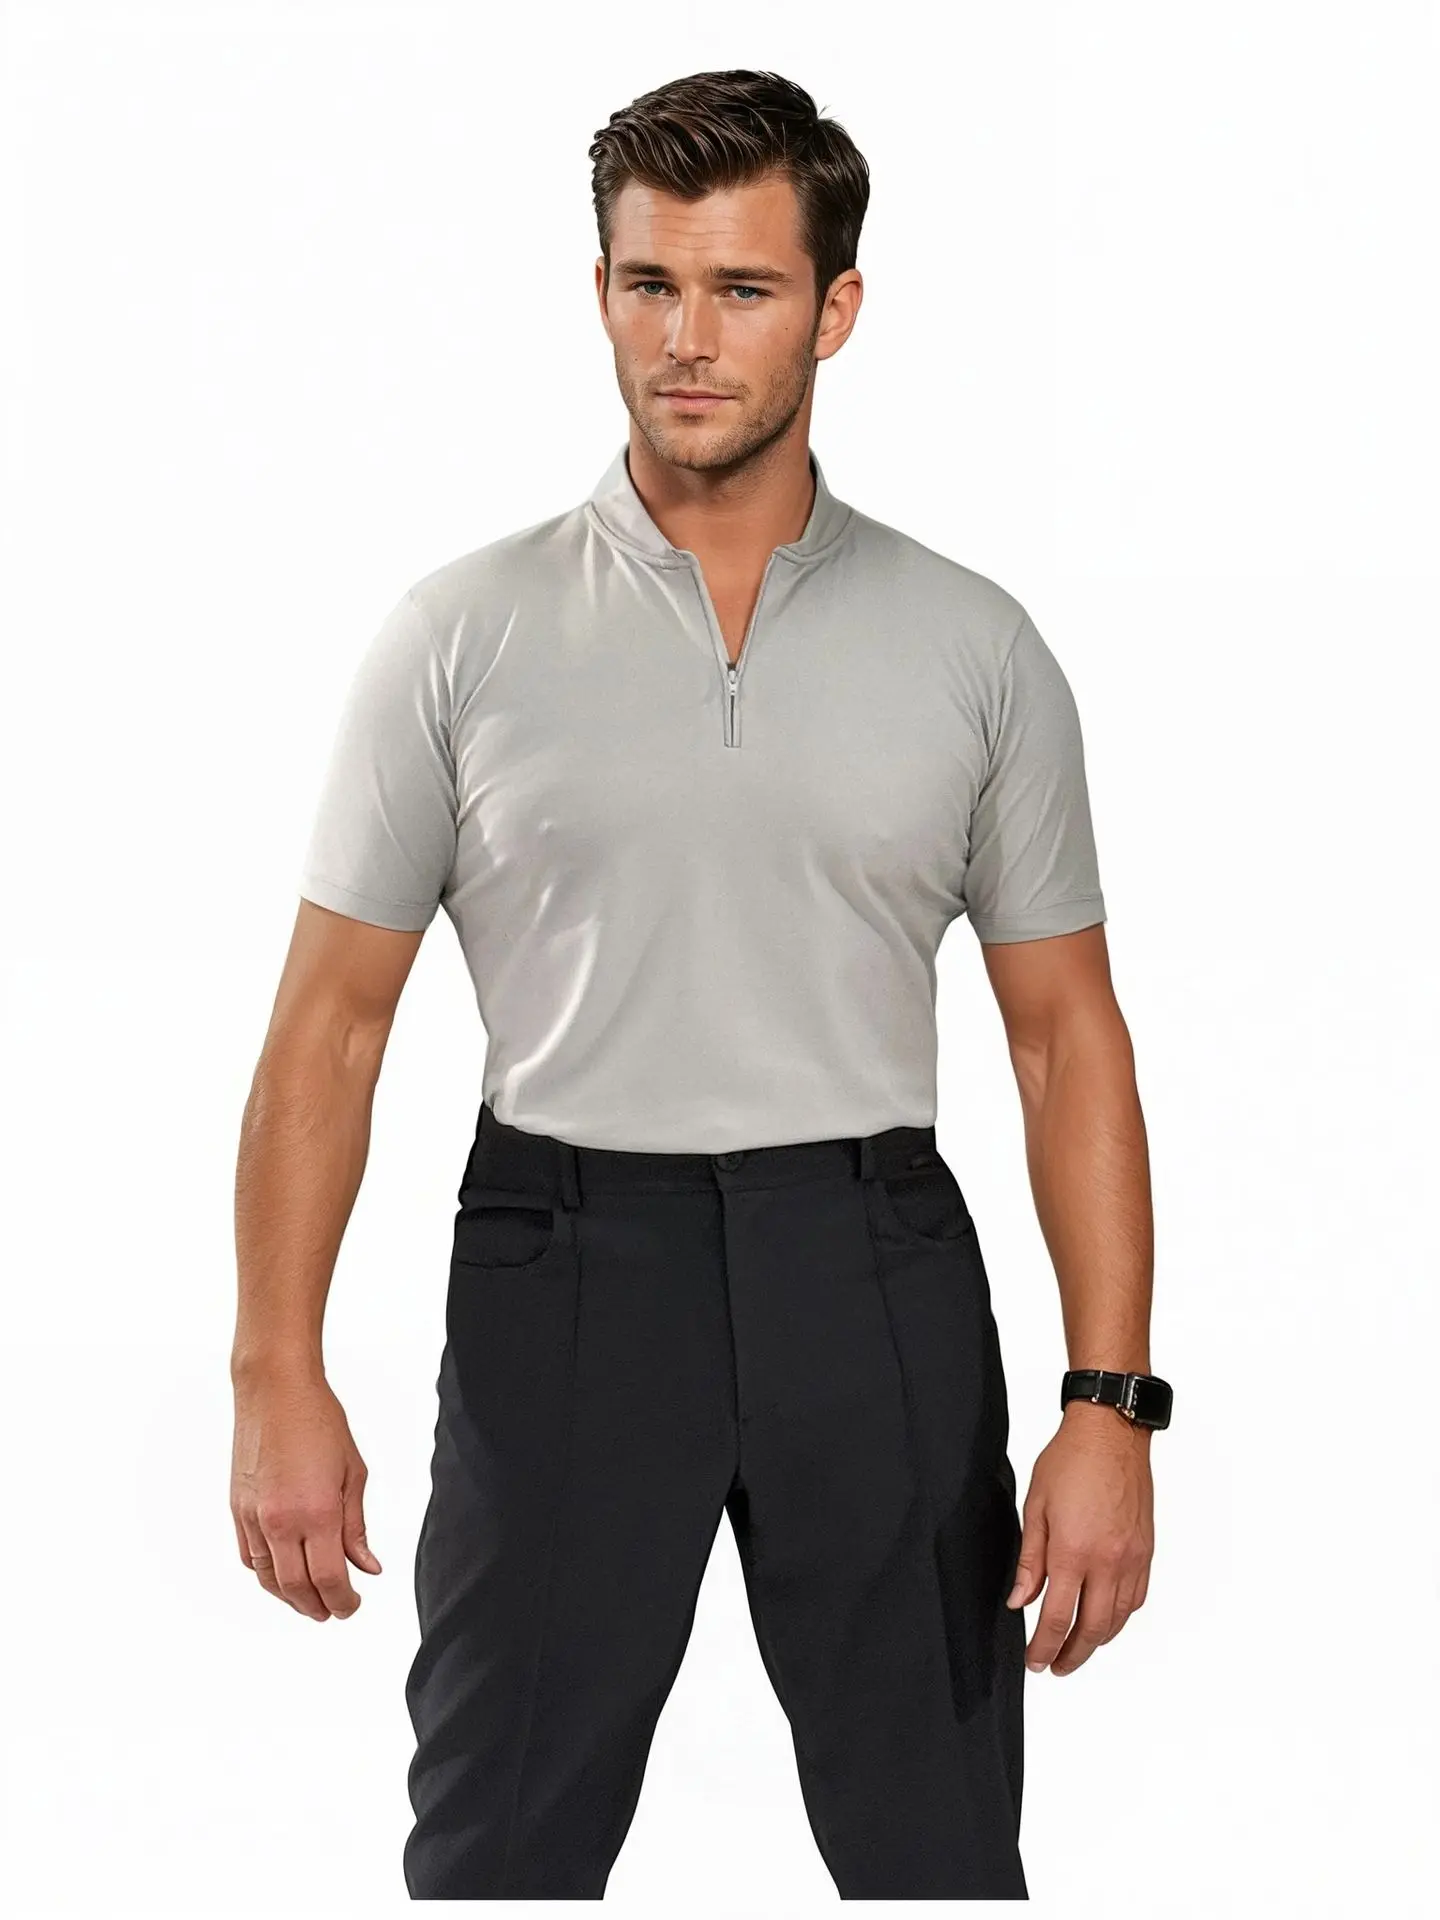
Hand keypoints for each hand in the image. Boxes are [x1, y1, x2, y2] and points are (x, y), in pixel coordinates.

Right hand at [230, 1369, 381, 1619]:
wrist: (274, 1390)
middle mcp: (280, 1521)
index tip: (353, 1606)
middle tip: (335, 1611)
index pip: (329, 1579)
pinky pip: (249, 1557)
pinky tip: (282, 1576)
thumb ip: (356, 1526)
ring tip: (310, 1601)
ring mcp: (254, 1517)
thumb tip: (368, 1567)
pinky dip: (266, 1575)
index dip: (343, 1602)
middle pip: (297, 1588)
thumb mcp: (353, 1472)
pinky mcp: (237, 1509)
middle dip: (318, 1607)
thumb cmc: (319, 1421)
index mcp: (317, 1512)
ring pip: (268, 1579)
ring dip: (290, 1597)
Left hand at [1006, 1402, 1153, 1674]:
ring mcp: (1132, 1558)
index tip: (1034, 1662)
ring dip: (1097, 1642)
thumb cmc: (1069, 1460)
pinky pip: (1136, 1599)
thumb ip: (1029, 1560)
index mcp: (1073, 1551)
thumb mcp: (1035, 1506)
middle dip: (1071, 1656)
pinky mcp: (1146, 1551)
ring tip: (1077, 1650)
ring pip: (1117, 1620)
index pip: (1057, 1618)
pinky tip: (1106, 1619)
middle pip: (1091, 1630)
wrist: (1111, 1433)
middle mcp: (1108, 1561)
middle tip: (1055, 1667)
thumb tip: (1019, 1601)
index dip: (1044, 1647)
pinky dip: (1119, 1618)